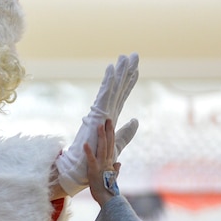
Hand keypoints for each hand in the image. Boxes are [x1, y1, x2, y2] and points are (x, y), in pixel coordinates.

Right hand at [54, 53, 139, 194]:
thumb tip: (136, 120)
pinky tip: (112, 68)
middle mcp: (106, 111)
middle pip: (119, 87)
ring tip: (125, 56)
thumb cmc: (97, 158)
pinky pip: (104, 94)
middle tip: (133, 54)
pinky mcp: (96, 114)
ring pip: (113, 88)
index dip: (130, 82)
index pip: (123, 95)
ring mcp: (100, 111)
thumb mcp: (117, 143)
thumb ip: (127, 132)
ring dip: (119, 72)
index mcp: (110, 116)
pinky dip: (108, 81)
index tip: (136, 69)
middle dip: (126, 71)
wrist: (83, 167)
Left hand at [85, 119, 121, 206]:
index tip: (110, 124)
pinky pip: (91, 159)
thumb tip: (118, 163)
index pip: (111, 145)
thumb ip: (115, 169)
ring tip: (99, 125)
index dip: (111, 134)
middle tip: (107, 119)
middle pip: (108, 143)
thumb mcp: (112, 178)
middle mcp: (107, 161)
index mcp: (110, 162)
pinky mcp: (94, 170)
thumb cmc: (108, 190)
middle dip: (108, 130)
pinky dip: (88, 152)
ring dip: (100, 136)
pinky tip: (85, 144)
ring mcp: (101, 165)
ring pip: (101, 147)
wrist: (108, 199)